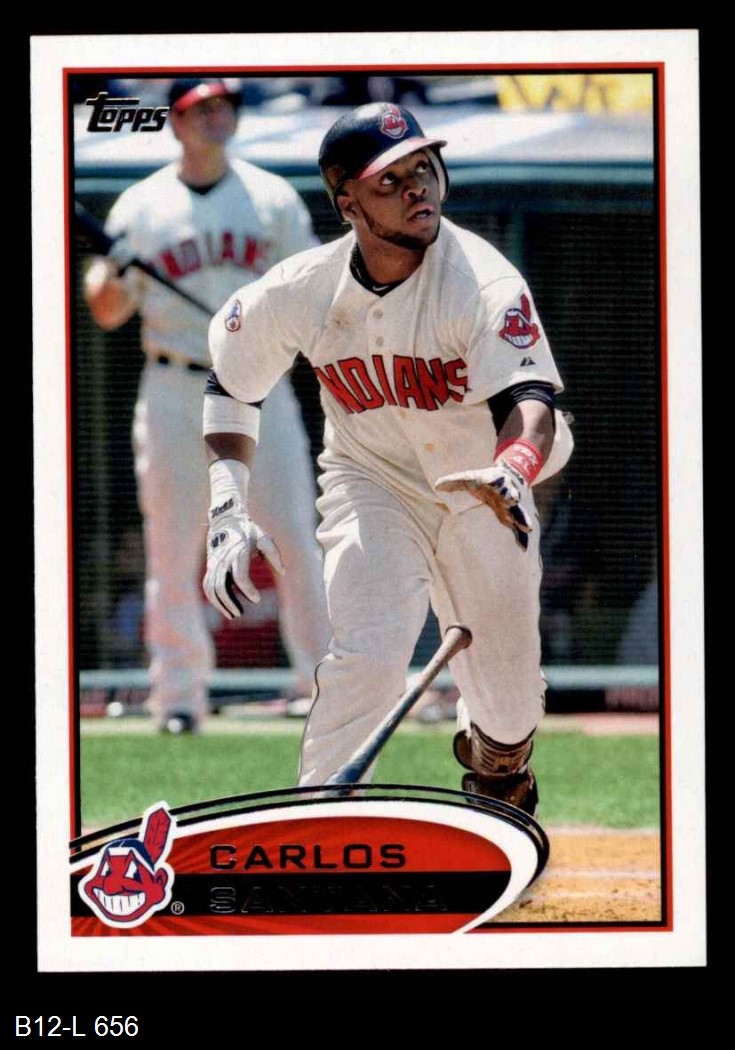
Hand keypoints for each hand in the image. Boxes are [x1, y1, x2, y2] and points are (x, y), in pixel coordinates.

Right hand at [203, 499, 284, 617]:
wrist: (226, 519)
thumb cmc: (249, 530)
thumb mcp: (264, 537)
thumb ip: (274, 554)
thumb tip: (284, 572)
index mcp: (238, 552)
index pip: (240, 577)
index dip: (248, 590)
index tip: (257, 600)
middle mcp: (223, 559)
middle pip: (221, 586)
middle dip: (229, 603)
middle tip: (241, 614)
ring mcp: (214, 563)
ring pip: (211, 588)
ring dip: (220, 604)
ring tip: (234, 615)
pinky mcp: (210, 566)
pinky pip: (207, 585)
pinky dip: (213, 598)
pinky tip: (224, 607)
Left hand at [435, 463, 531, 550]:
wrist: (503, 478)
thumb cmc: (481, 479)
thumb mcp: (467, 478)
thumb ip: (454, 482)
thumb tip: (437, 485)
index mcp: (496, 483)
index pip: (498, 483)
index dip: (499, 485)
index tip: (500, 488)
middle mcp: (506, 493)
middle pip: (511, 495)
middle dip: (512, 498)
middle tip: (513, 500)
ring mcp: (511, 506)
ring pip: (519, 512)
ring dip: (522, 519)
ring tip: (527, 528)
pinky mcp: (512, 517)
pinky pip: (518, 528)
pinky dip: (521, 537)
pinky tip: (523, 548)